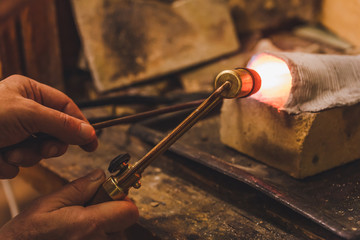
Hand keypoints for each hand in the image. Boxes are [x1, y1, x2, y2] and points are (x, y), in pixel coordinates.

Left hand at [0, 75, 97, 177]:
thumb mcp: (28, 114)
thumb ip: (62, 124)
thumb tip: (90, 132)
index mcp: (29, 93)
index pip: (66, 107)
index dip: (80, 124)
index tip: (92, 142)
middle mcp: (23, 111)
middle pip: (55, 132)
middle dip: (49, 145)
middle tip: (46, 149)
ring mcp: (13, 132)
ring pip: (39, 150)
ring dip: (27, 156)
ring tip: (10, 152)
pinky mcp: (3, 150)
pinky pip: (21, 162)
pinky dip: (11, 164)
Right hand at [0, 169, 138, 239]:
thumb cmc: (27, 235)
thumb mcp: (49, 204)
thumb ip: (79, 188)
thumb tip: (100, 176)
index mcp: (89, 226)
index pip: (130, 211)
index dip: (123, 201)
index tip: (112, 196)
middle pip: (124, 224)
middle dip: (112, 214)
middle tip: (90, 213)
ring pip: (116, 236)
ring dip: (105, 230)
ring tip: (81, 229)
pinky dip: (99, 238)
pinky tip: (81, 237)